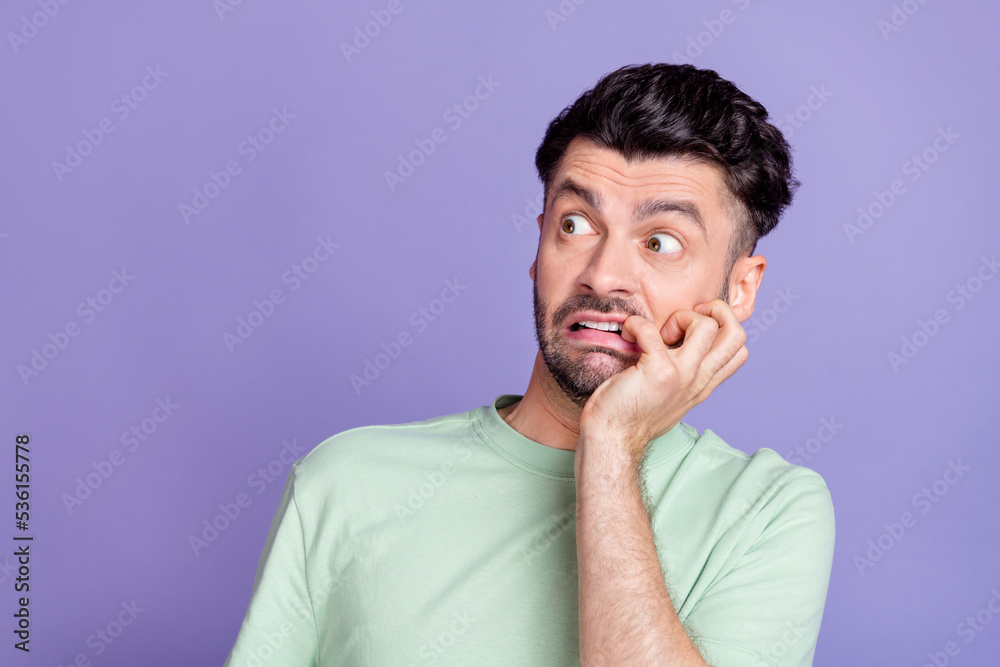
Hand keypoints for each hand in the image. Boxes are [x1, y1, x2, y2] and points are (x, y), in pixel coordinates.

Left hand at [578, 299, 748, 464]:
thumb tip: (677, 350)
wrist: (612, 440)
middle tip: (684, 320)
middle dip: (715, 311)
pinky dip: (636, 324)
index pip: (739, 351)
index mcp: (703, 385)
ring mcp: (681, 376)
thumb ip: (682, 378)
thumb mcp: (670, 398)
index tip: (691, 330)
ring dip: (681, 317)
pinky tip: (628, 334)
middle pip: (737, 334)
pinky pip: (651, 330)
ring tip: (659, 333)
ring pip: (707, 326)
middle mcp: (698, 380)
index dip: (722, 327)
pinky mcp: (657, 372)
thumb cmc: (631, 417)